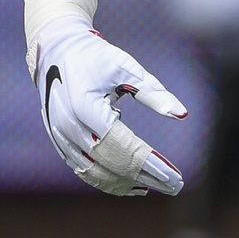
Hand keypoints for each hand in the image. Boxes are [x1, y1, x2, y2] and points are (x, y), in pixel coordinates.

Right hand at [28, 16, 187, 195]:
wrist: (56, 51)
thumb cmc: (96, 57)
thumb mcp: (126, 68)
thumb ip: (154, 93)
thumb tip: (182, 115)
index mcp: (85, 107)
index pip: (124, 145)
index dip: (151, 164)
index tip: (176, 176)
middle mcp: (69, 126)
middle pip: (112, 164)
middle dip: (146, 177)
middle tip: (175, 185)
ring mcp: (61, 136)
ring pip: (96, 173)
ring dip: (127, 183)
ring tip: (156, 186)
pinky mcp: (59, 141)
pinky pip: (84, 170)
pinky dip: (108, 181)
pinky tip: (132, 185)